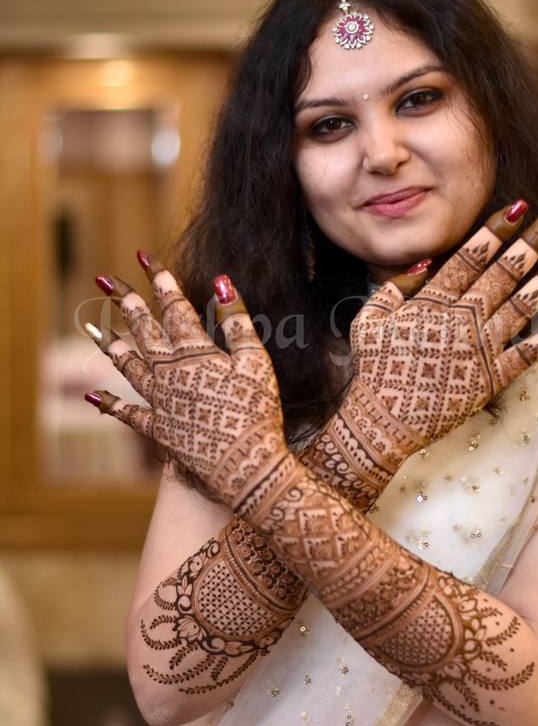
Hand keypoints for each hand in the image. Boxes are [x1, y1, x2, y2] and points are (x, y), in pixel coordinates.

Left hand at [87, 259, 290, 510]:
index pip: (174, 308)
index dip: (161, 281)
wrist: (246, 467)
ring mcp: (161, 402)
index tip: (145, 259)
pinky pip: (129, 414)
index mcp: (195, 354)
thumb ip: (237, 323)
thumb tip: (221, 282)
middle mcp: (170, 374)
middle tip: (105, 280)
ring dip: (111, 346)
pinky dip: (109, 405)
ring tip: (93, 328)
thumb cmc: (258, 413)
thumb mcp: (256, 363)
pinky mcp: (159, 430)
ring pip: (130, 367)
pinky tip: (92, 397)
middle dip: (126, 303)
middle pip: (144, 331)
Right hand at [331, 204, 537, 477]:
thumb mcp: (369, 319)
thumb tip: (425, 262)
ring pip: (520, 307)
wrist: (382, 421)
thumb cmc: (374, 370)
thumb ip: (396, 288)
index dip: (496, 230)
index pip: (471, 257)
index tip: (519, 208)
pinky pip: (526, 355)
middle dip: (530, 243)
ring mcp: (479, 349)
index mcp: (433, 302)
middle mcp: (461, 320)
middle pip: (502, 274)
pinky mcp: (490, 380)